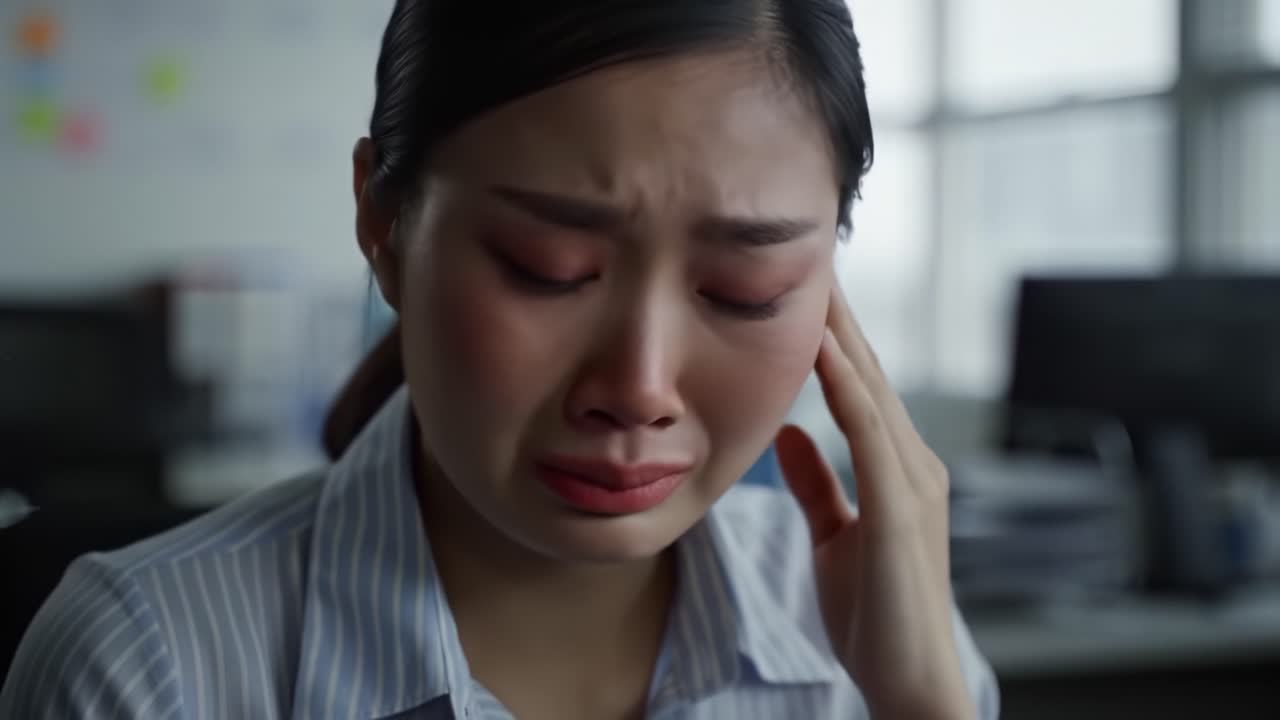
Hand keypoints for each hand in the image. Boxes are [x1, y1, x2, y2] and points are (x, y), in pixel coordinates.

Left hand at [775, 288, 972, 719]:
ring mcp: (912, 482)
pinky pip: (869, 434)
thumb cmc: (876, 613)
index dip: (834, 335)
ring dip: (843, 334)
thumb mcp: (835, 535)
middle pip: (869, 373)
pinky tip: (824, 351)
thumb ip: (817, 482)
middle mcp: (912, 463)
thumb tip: (789, 433)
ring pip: (872, 390)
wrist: (908, 677)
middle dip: (841, 316)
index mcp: (895, 468)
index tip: (807, 287)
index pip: (859, 386)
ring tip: (818, 280)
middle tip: (815, 255)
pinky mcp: (901, 508)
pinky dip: (846, 388)